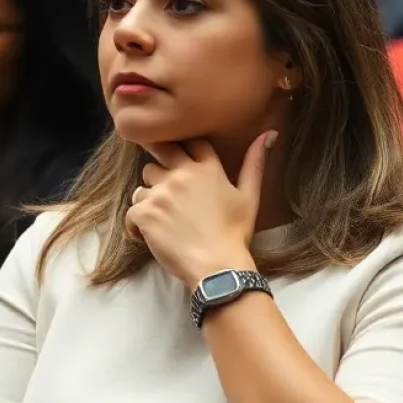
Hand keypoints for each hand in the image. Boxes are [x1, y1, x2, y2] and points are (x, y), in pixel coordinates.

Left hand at [125, 133, 275, 290]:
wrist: (218, 268)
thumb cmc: (235, 235)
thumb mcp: (249, 197)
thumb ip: (255, 162)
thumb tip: (270, 133)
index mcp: (206, 168)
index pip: (189, 141)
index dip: (182, 147)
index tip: (178, 160)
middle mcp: (181, 175)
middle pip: (158, 154)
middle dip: (159, 167)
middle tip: (165, 192)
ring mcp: (160, 193)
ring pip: (142, 185)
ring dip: (148, 200)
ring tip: (163, 221)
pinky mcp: (145, 213)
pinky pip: (131, 211)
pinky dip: (136, 225)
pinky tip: (149, 237)